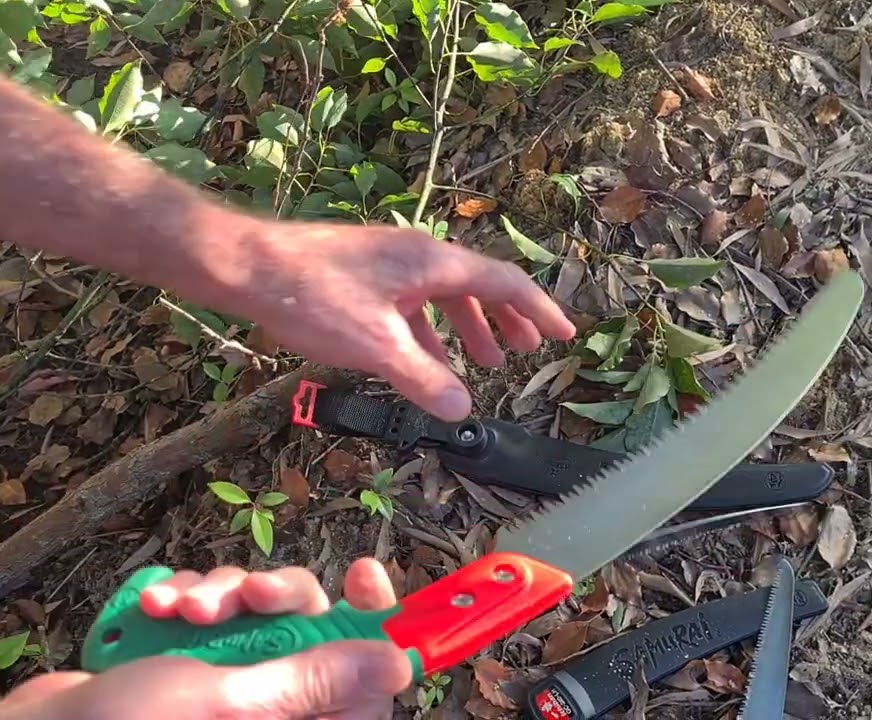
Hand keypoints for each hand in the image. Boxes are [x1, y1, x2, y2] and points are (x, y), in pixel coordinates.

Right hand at [0, 559, 411, 719]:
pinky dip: (190, 598)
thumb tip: (396, 663)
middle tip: (249, 594)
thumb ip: (315, 681)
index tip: (362, 576)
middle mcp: (277, 710)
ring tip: (183, 608)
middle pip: (318, 633)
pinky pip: (219, 613)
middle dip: (279, 596)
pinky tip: (159, 605)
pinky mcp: (198, 662)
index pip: (370, 685)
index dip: (376, 626)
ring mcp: (236, 685)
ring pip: (265, 614)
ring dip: (225, 595)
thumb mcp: (233, 703)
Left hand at [243, 222, 577, 420]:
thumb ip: (423, 379)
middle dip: (507, 320)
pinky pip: (414, 304)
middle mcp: (417, 255)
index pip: (504, 283)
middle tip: (527, 351)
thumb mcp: (376, 346)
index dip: (538, 311)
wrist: (244, 266)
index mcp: (431, 262)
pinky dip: (430, 333)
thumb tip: (463, 411)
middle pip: (478, 286)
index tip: (565, 334)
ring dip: (468, 329)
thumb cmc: (311, 297)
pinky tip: (425, 362)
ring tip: (484, 362)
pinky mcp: (364, 276)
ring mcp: (389, 264)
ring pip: (444, 296)